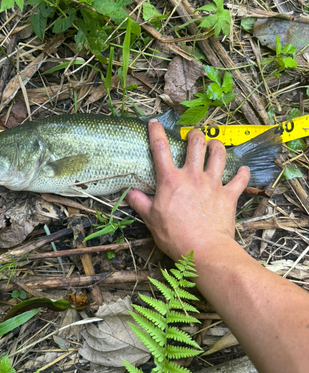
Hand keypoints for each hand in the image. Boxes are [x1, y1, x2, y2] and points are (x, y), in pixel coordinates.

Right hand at [126, 119, 249, 260]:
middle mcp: (193, 176)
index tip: (154, 122)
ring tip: (215, 144)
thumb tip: (129, 192)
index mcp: (171, 180)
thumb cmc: (175, 236)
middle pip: (196, 144)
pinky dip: (242, 174)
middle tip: (194, 135)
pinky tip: (243, 170)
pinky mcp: (228, 195)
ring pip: (219, 154)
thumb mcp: (151, 220)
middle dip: (195, 135)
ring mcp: (213, 184)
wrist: (205, 250)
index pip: (160, 149)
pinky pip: (239, 180)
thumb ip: (140, 203)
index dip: (156, 132)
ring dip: (217, 146)